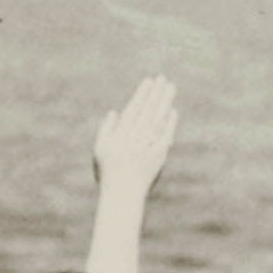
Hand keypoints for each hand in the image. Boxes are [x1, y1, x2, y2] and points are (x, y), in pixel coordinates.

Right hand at [92, 74, 177, 198]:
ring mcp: (149, 145)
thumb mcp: (100, 149)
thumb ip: (106, 129)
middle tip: (163, 78)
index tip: (149, 81)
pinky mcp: (159, 153)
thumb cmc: (108, 172)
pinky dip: (169, 122)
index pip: (134, 108)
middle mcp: (136, 137)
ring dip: (165, 102)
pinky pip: (165, 134)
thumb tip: (115, 112)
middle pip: (149, 110)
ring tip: (170, 88)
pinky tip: (172, 111)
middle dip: (156, 93)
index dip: (142, 94)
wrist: (123, 193)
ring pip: (158, 118)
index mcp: (121, 134)